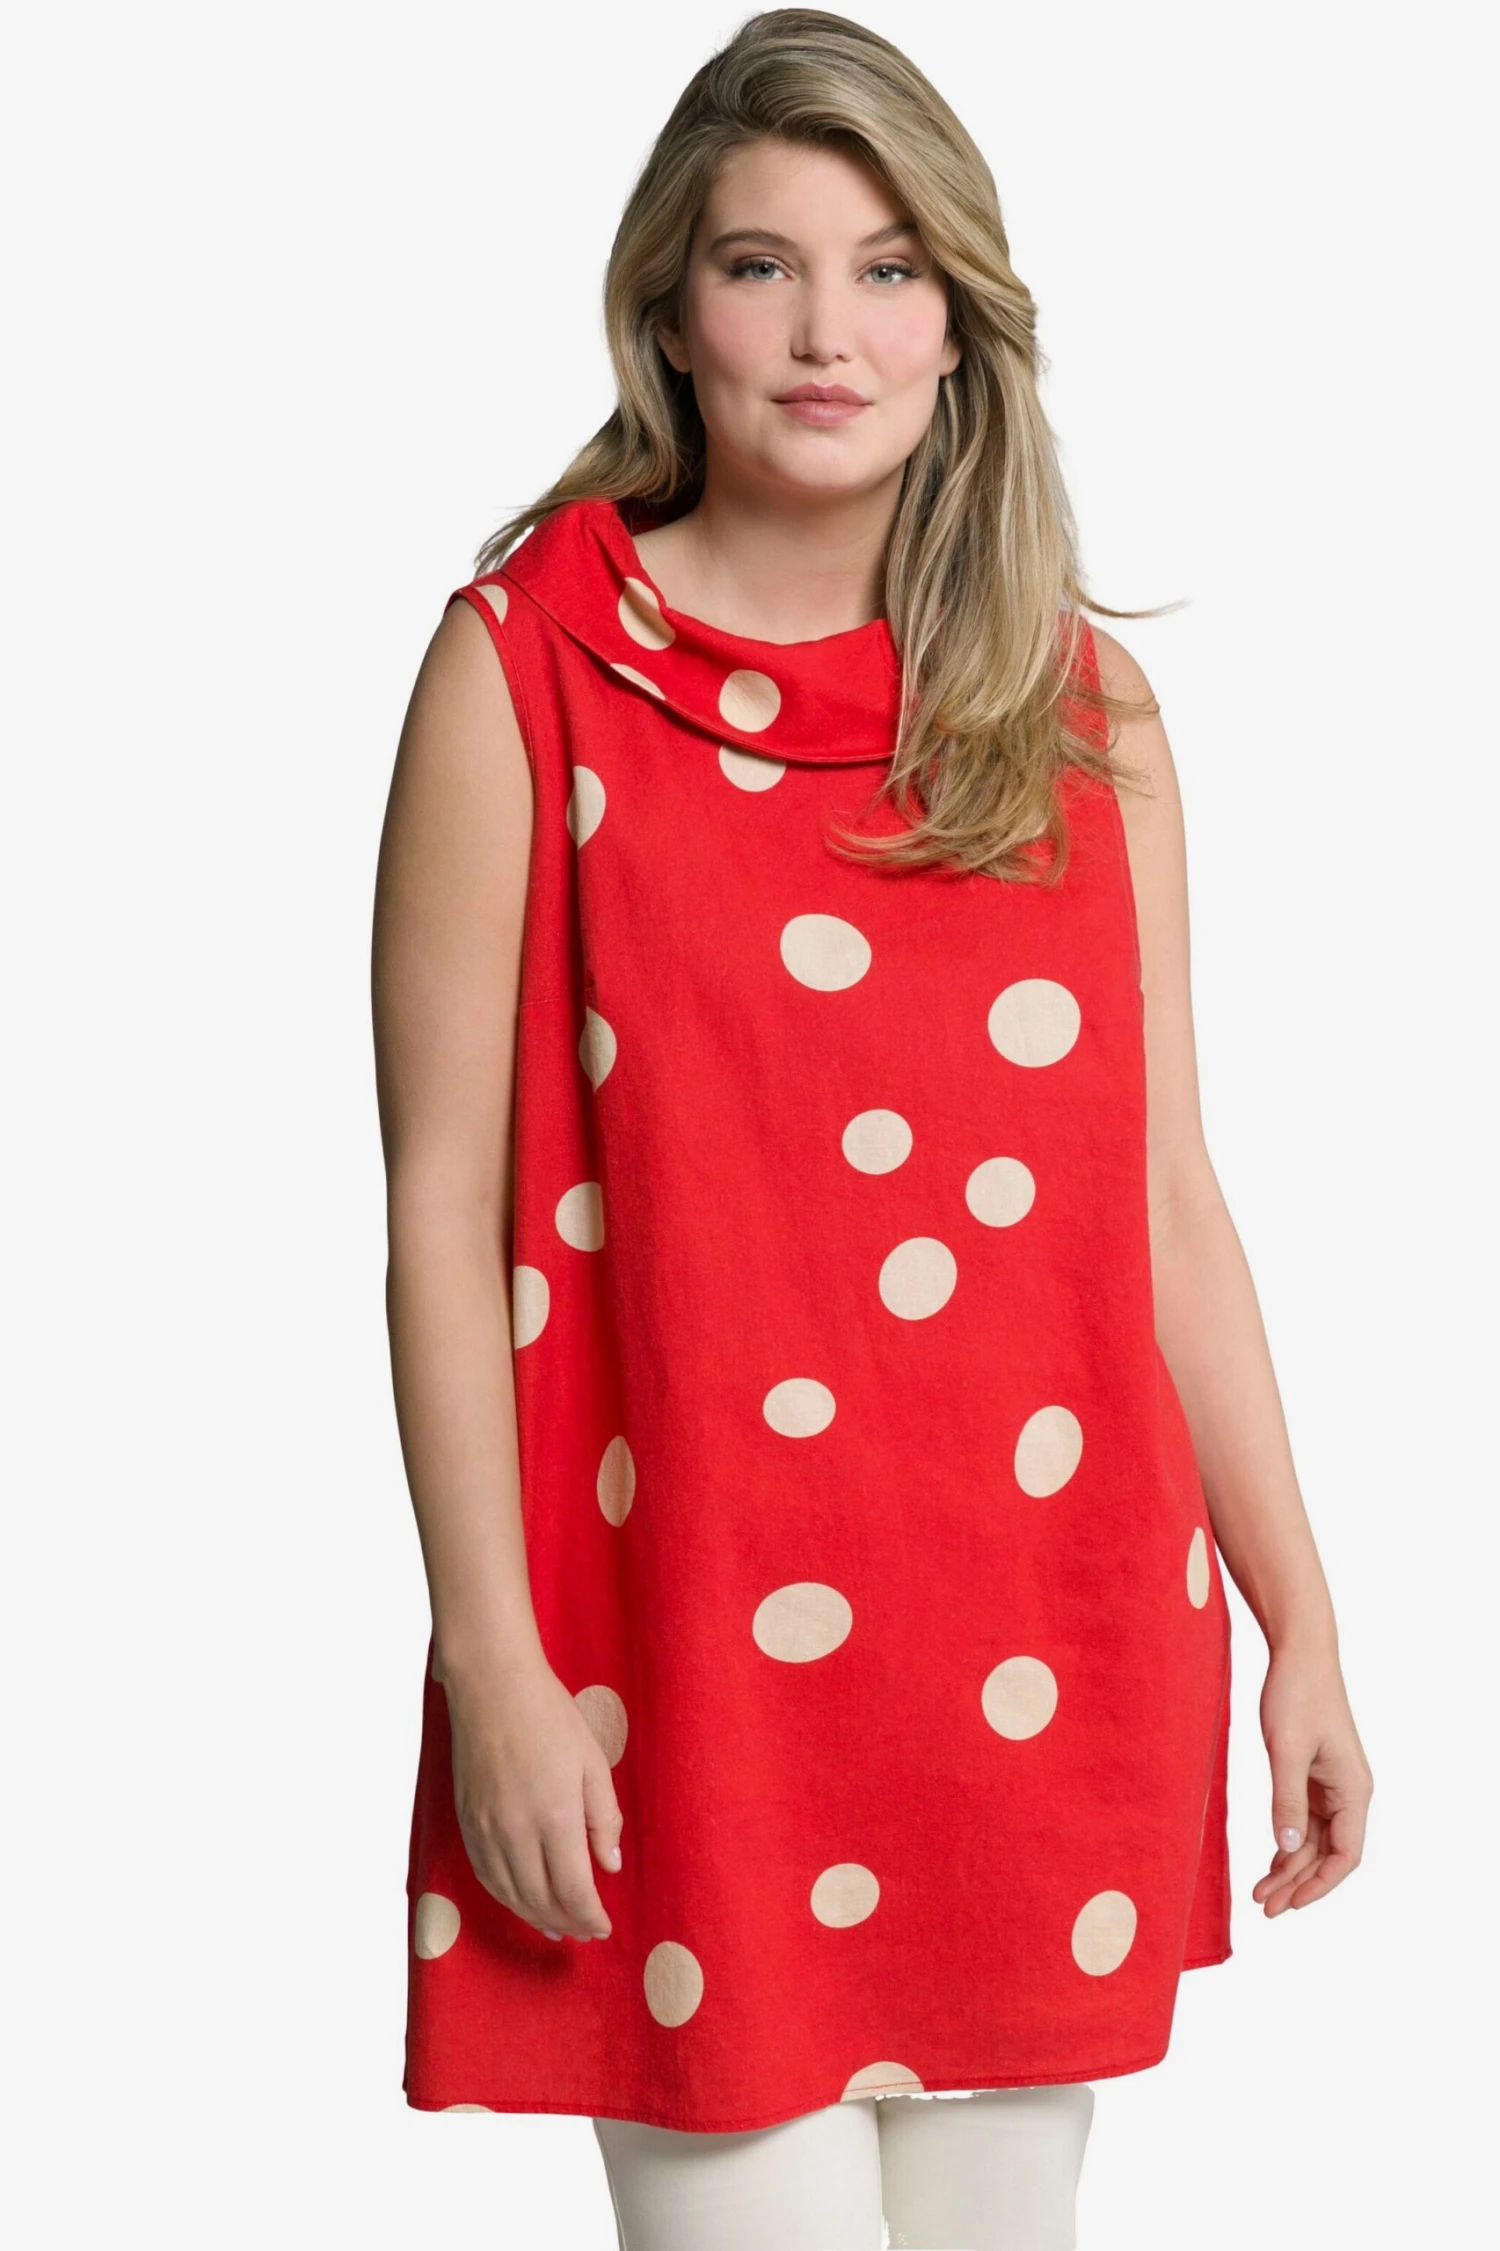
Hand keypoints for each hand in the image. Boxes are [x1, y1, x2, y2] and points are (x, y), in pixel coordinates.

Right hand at [442, 1649, 622, 1942]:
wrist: (492, 1688)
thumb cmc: (550, 1718)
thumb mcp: (593, 1762)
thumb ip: (604, 1818)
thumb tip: (609, 1866)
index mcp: (555, 1816)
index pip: (573, 1891)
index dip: (590, 1917)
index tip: (604, 1926)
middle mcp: (515, 1832)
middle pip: (541, 1901)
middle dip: (567, 1923)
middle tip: (585, 1931)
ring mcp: (485, 1830)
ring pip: (510, 1896)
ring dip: (536, 1918)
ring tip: (558, 1927)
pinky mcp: (466, 1824)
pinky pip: (486, 1877)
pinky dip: (507, 1898)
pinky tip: (522, 1901)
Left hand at [1253, 1637, 1372, 1915]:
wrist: (1299, 1653)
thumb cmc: (1296, 1694)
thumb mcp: (1286, 1749)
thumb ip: (1287, 1801)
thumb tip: (1289, 1849)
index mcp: (1353, 1789)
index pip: (1346, 1855)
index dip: (1320, 1885)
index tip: (1291, 1905)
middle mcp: (1350, 1792)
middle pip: (1329, 1854)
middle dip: (1299, 1883)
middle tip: (1264, 1907)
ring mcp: (1333, 1784)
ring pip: (1316, 1840)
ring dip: (1291, 1867)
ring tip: (1260, 1892)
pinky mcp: (1316, 1774)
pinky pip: (1307, 1821)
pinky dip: (1290, 1843)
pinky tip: (1272, 1861)